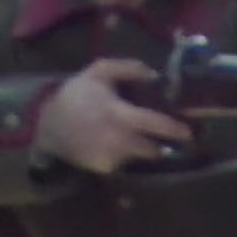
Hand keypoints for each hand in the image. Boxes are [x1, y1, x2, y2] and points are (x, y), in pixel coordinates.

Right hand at [33, 59, 194, 174]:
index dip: (175, 129)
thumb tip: (154, 75)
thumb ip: (128, 68)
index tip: (190, 132)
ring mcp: (109, 156)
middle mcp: (116, 139)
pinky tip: (120, 142)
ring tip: (141, 136)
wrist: (46, 124)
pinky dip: (128, 154)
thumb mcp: (99, 72)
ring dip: (144, 147)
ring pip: (139, 155)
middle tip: (170, 135)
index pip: (154, 124)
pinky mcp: (104, 168)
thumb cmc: (76, 95)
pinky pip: (125, 161)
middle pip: (151, 147)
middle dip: (161, 142)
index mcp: (117, 114)